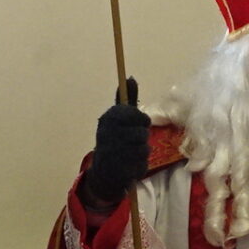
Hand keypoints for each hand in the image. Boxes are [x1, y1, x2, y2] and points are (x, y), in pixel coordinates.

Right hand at [81, 79, 149, 208]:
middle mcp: (108, 133)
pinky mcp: (119, 169)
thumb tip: (131, 77)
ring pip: (144, 149)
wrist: (103, 171)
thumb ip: (126, 98)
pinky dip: (140, 165)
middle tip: (131, 141)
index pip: (137, 115)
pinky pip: (142, 164)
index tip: (137, 124)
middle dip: (141, 138)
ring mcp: (112, 152)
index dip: (141, 121)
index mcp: (108, 118)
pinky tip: (130, 165)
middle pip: (143, 133)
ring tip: (130, 153)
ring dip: (142, 152)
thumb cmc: (114, 139)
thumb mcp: (118, 117)